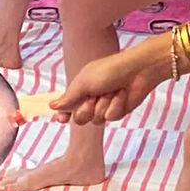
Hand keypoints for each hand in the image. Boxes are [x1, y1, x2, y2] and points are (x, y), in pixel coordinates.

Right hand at [49, 40, 168, 125]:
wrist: (138, 70)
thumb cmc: (110, 70)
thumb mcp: (84, 82)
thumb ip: (68, 97)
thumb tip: (51, 106)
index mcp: (81, 89)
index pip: (67, 107)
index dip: (63, 115)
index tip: (61, 119)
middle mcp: (92, 98)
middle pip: (79, 119)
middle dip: (86, 110)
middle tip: (94, 97)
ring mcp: (105, 106)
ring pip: (96, 120)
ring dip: (103, 105)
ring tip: (112, 92)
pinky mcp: (118, 111)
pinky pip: (111, 117)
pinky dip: (116, 106)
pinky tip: (122, 94)